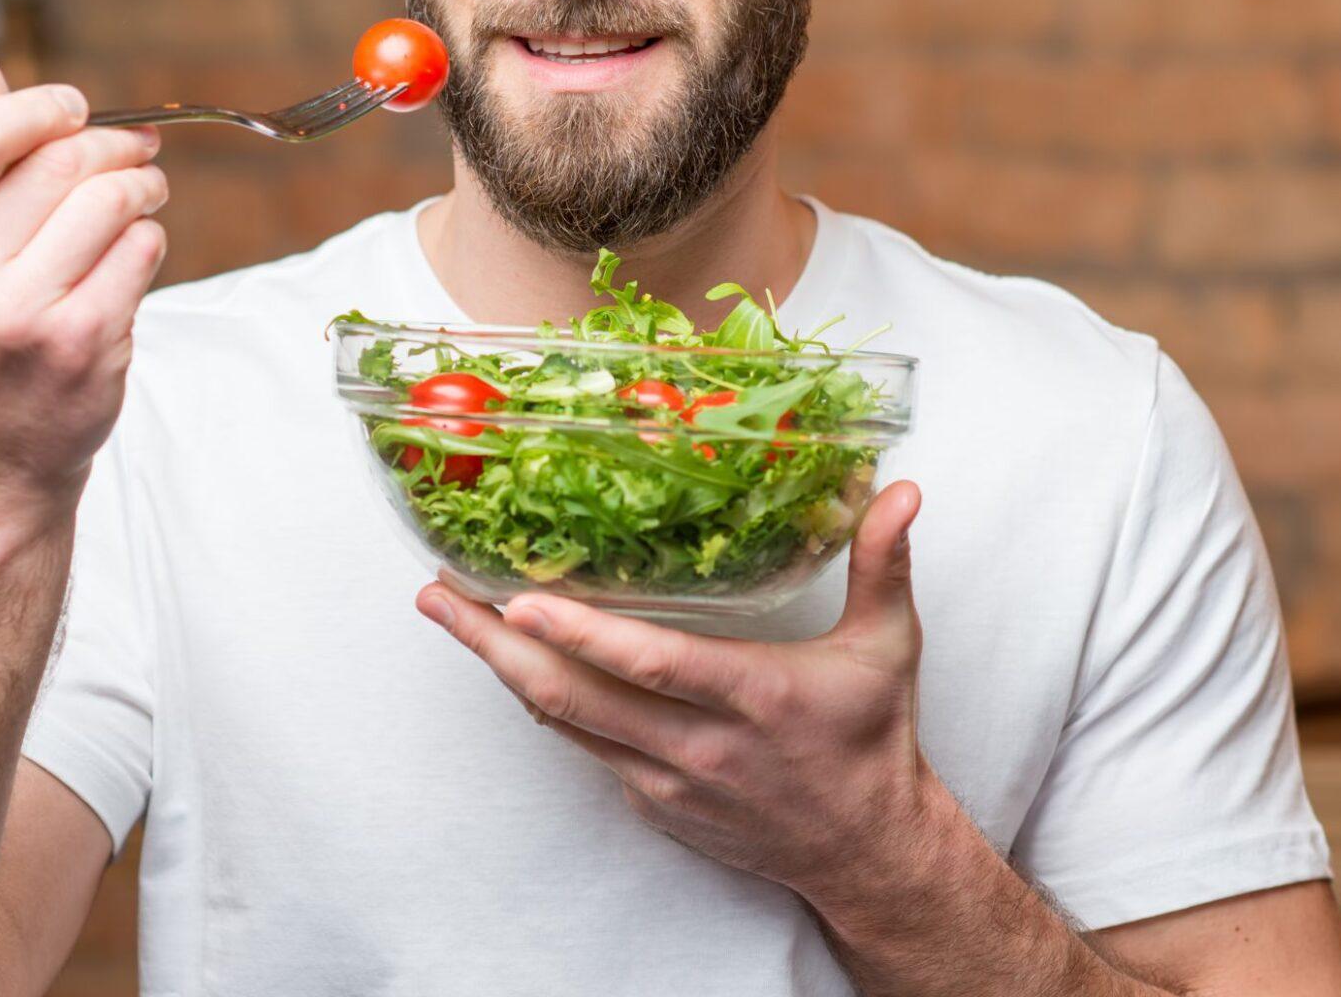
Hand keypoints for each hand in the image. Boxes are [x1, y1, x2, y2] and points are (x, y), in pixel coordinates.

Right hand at [0, 51, 168, 531]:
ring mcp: (18, 316)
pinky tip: (132, 255)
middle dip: (113, 145)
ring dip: (142, 187)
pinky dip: (148, 241)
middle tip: (136, 151)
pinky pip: (140, 252)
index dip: (40, 106)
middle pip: (60, 162)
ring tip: (142, 197)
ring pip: (110, 201)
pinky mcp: (80, 344)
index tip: (74, 107)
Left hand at [419, 481, 936, 903]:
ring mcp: (665, 781)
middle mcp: (698, 747)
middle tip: (440, 594)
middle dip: (495, 645)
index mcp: (752, 698)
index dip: (582, 637)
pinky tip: (512, 659)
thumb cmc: (871, 738)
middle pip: (574, 698)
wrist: (864, 850)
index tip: (519, 601)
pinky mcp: (650, 803)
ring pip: (563, 724)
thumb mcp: (888, 647)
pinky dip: (542, 701)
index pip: (653, 666)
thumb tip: (901, 489)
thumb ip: (881, 563)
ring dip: (501, 670)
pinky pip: (582, 746)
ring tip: (450, 614)